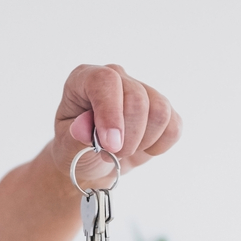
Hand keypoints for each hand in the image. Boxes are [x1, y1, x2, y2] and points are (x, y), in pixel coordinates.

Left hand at [51, 64, 181, 188]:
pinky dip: (158, 146)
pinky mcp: (162, 109)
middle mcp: (116, 78)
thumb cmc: (75, 150)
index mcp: (85, 79)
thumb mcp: (66, 147)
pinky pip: (173, 127)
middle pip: (138, 99)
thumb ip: (74, 137)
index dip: (111, 113)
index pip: (105, 81)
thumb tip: (84, 127)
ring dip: (142, 142)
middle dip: (127, 137)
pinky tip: (141, 149)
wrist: (92, 163)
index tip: (110, 145)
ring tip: (123, 152)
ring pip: (160, 112)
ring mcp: (142, 90)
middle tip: (110, 154)